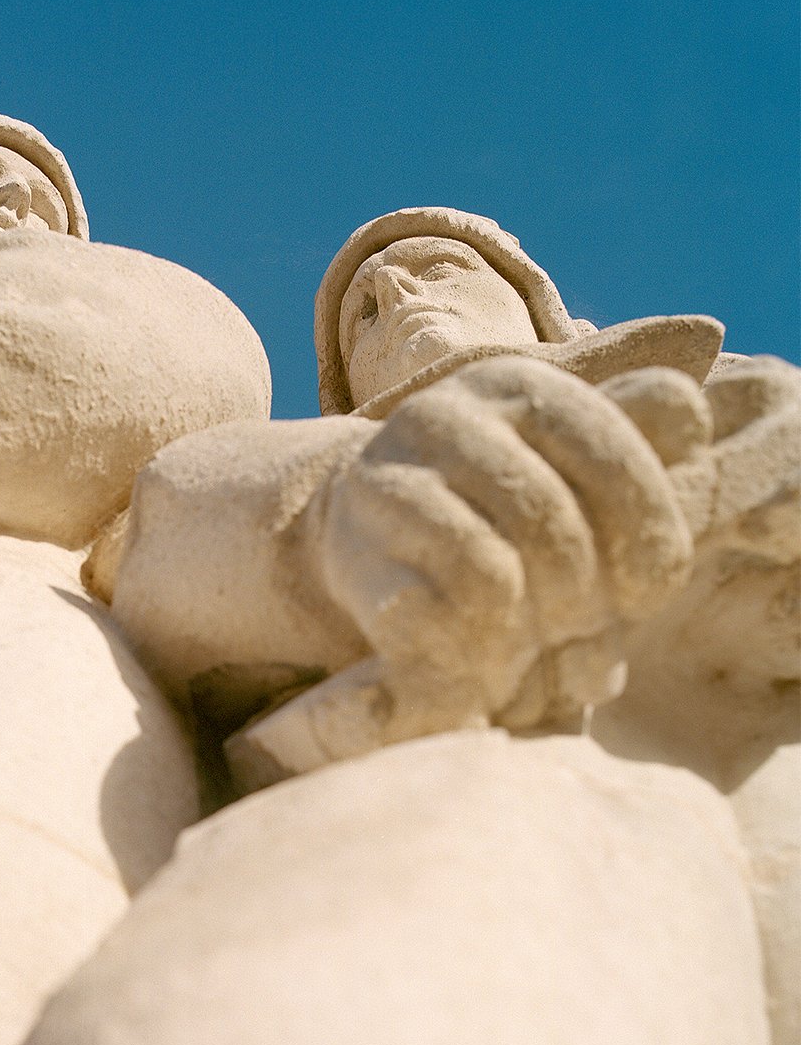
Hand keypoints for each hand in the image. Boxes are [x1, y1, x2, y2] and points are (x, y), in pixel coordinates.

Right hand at [311, 356, 702, 741]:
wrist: (364, 527)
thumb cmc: (497, 505)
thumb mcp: (571, 458)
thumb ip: (638, 428)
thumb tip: (693, 399)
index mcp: (517, 384)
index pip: (613, 456)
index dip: (647, 536)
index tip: (643, 596)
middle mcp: (443, 414)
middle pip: (552, 525)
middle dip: (582, 600)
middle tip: (579, 633)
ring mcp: (385, 480)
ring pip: (491, 577)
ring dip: (524, 635)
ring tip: (528, 650)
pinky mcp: (350, 553)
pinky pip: (430, 618)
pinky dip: (466, 655)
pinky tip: (474, 659)